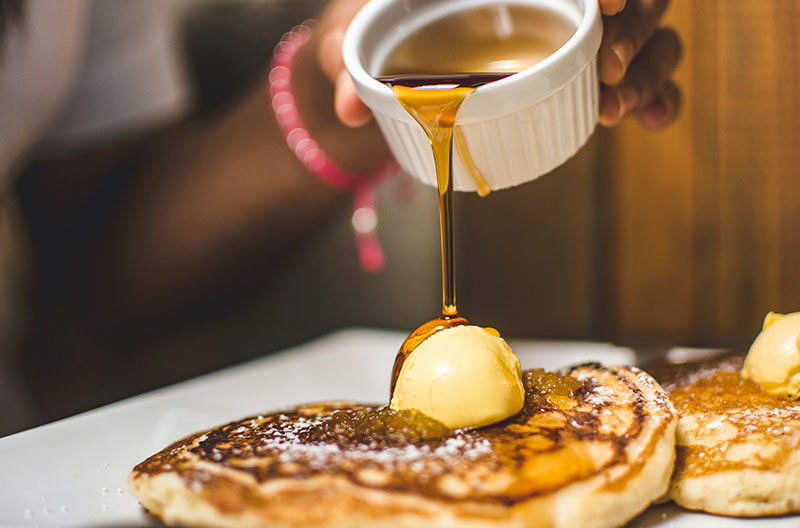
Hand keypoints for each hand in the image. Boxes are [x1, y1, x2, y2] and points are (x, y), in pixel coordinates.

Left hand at [320, 0, 681, 130]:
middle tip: (609, 64)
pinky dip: (658, 97)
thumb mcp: (353, 32)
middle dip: (637, 27)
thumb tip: (351, 106)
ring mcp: (580, 31)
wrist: (386, 50)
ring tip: (614, 112)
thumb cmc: (374, 27)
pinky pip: (646, 77)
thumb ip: (347, 57)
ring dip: (648, 68)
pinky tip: (648, 121)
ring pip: (652, 33)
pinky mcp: (589, 71)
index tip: (605, 2)